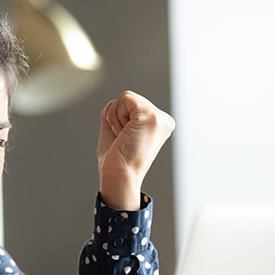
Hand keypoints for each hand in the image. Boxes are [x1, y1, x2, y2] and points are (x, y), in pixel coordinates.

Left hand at [96, 91, 174, 209]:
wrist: (119, 176)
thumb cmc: (116, 161)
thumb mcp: (114, 132)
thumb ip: (115, 115)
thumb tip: (111, 103)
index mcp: (158, 124)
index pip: (132, 105)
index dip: (119, 120)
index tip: (123, 139)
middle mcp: (163, 120)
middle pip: (129, 99)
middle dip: (117, 117)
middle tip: (123, 138)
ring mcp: (159, 118)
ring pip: (126, 98)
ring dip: (116, 117)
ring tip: (124, 136)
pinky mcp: (152, 117)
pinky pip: (125, 98)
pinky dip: (116, 116)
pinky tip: (124, 133)